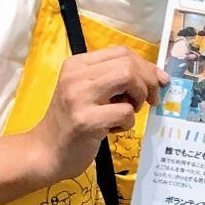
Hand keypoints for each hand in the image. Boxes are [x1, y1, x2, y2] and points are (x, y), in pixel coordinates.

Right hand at [22, 47, 165, 182]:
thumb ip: (116, 80)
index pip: (122, 52)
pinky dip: (128, 123)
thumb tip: (158, 76)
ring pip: (129, 79)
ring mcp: (79, 97)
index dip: (145, 65)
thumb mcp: (88, 92)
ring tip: (128, 112)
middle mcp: (75, 76)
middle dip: (148, 82)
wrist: (45, 153)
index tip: (157, 82)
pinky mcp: (86, 121)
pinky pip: (125, 112)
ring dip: (139, 98)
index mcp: (76, 64)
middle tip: (148, 101)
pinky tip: (112, 130)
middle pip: (128, 63)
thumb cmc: (72, 122)